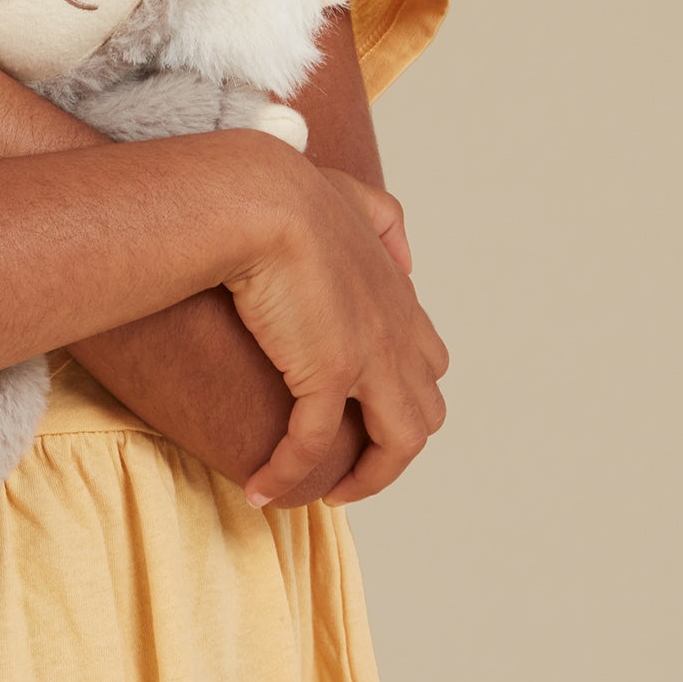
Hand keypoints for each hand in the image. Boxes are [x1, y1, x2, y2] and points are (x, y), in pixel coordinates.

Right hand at [219, 150, 447, 508]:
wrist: (256, 198)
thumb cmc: (285, 189)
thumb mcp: (351, 193)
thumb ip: (385, 219)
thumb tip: (406, 259)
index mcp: (399, 297)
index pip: (426, 364)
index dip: (398, 396)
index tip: (358, 413)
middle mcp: (398, 332)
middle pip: (424, 412)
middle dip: (391, 447)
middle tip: (347, 462)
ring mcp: (371, 357)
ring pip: (398, 444)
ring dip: (364, 479)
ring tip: (323, 492)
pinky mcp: (329, 374)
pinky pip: (314, 445)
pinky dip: (288, 473)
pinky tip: (261, 487)